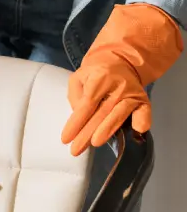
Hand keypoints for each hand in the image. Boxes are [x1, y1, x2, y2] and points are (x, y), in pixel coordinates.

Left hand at [62, 3, 182, 155]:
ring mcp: (132, 93)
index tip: (66, 139)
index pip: (86, 105)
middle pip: (101, 113)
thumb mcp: (78, 78)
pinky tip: (138, 131)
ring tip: (96, 143)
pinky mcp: (143, 99)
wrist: (120, 62)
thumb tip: (78, 115)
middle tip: (75, 149)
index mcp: (99, 79)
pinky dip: (142, 120)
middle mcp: (117, 86)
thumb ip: (75, 96)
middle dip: (87, 133)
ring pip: (119, 114)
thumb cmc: (94, 75)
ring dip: (108, 129)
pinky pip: (144, 111)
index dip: (76, 123)